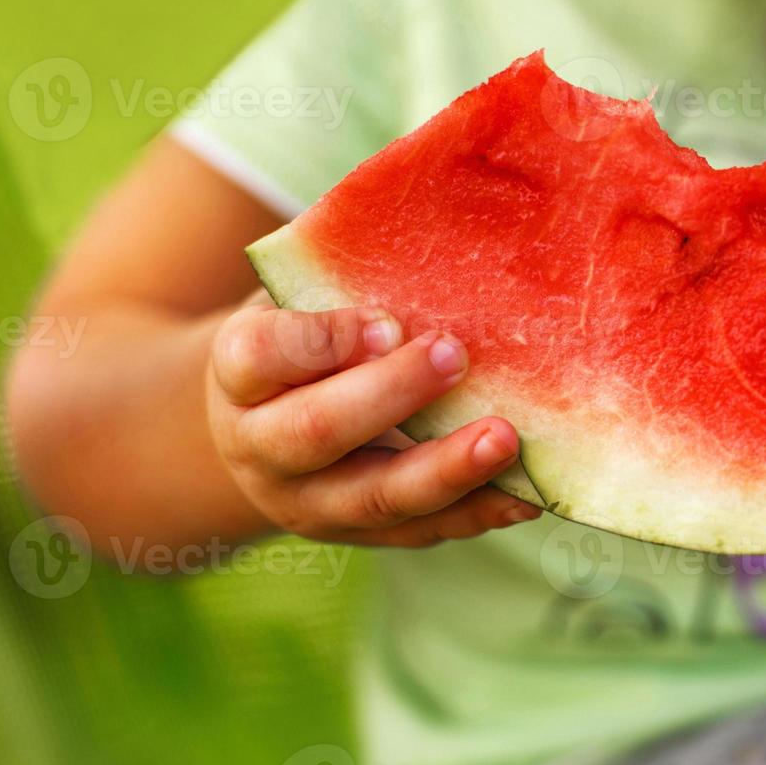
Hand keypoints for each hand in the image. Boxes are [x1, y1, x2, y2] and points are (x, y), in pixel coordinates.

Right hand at [206, 296, 540, 546]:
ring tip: (505, 438)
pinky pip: (423, 531)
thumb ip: (339, 280)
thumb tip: (421, 228)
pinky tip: (526, 491)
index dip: (326, 340)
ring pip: (376, 497)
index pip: (264, 355)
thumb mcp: (297, 301)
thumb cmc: (303, 341)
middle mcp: (262, 447)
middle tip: (454, 356)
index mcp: (240, 373)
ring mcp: (311, 502)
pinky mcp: (363, 536)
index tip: (388, 321)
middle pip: (318, 430)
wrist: (265, 431)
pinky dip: (479, 512)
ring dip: (446, 469)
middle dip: (391, 395)